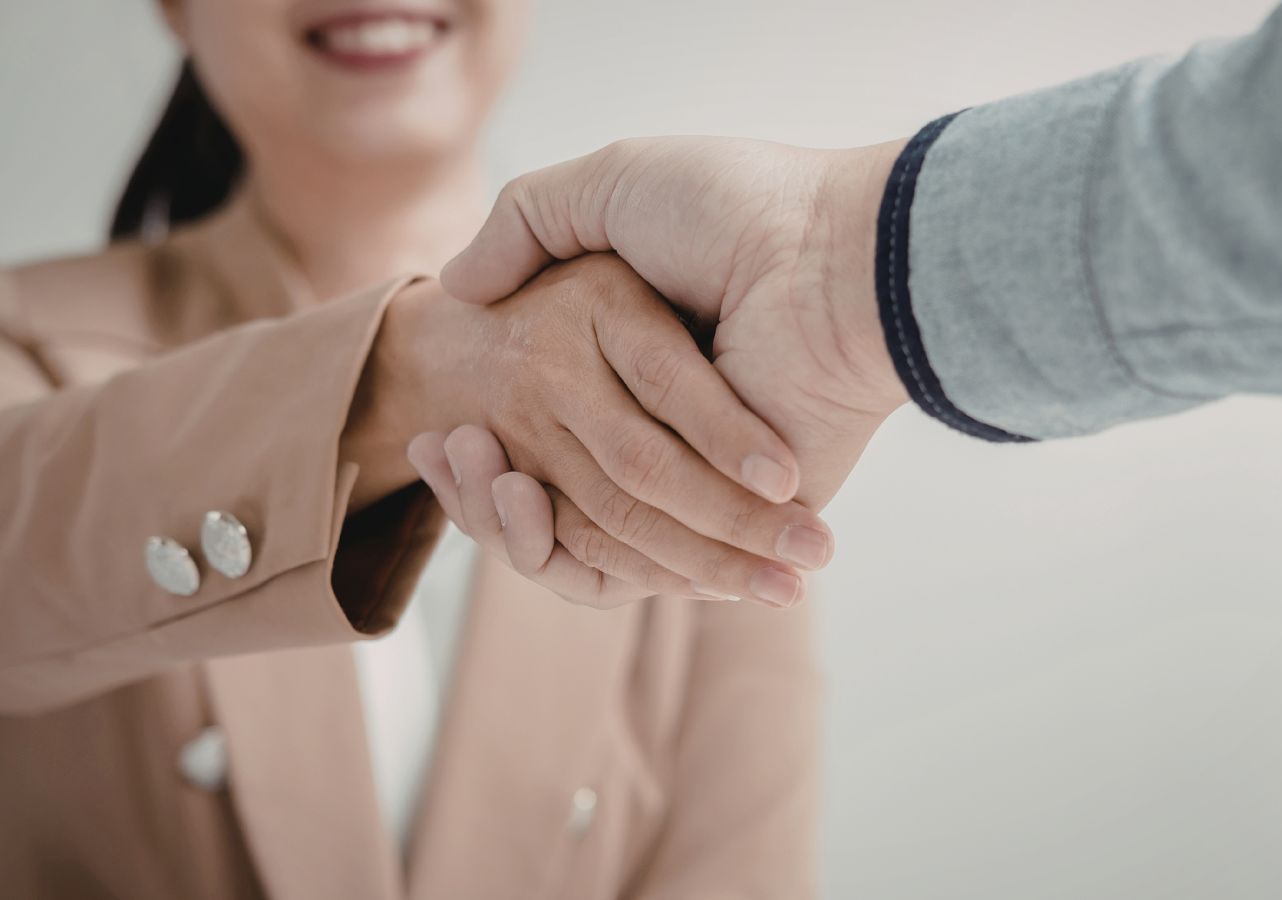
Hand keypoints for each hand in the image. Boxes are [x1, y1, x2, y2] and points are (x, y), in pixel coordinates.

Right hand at [440, 137, 910, 509]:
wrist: (828, 260)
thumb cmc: (734, 210)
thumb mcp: (613, 187)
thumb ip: (531, 224)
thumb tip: (459, 283)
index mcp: (650, 361)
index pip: (550, 425)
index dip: (486, 431)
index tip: (431, 427)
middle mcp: (678, 426)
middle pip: (558, 485)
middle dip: (485, 476)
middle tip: (429, 443)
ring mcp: (707, 476)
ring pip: (585, 530)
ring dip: (507, 510)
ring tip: (455, 462)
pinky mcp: (735, 516)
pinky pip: (636, 560)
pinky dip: (562, 546)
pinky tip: (511, 496)